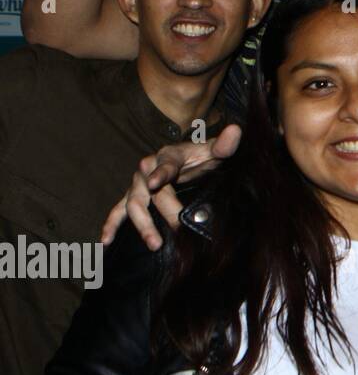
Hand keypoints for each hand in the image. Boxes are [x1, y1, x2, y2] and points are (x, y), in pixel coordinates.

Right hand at [100, 124, 241, 250]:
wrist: (189, 160)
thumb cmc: (202, 156)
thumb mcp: (214, 151)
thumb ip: (224, 145)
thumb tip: (236, 131)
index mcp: (168, 156)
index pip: (165, 165)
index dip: (160, 174)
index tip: (155, 184)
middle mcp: (147, 169)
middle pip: (151, 193)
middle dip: (163, 211)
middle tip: (178, 229)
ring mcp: (137, 185)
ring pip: (133, 205)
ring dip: (141, 224)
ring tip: (154, 244)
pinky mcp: (132, 197)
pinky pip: (118, 211)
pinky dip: (111, 224)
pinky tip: (105, 241)